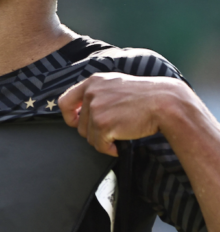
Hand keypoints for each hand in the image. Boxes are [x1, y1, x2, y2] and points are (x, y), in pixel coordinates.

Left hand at [59, 72, 182, 155]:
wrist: (166, 103)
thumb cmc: (146, 96)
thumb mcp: (116, 85)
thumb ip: (98, 93)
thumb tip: (83, 109)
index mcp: (93, 82)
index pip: (65, 101)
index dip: (68, 116)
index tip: (76, 122)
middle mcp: (91, 93)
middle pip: (79, 125)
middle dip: (94, 132)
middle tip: (112, 130)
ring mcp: (95, 109)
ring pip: (88, 137)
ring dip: (103, 140)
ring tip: (120, 133)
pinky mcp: (103, 124)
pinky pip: (99, 145)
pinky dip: (109, 149)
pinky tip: (120, 143)